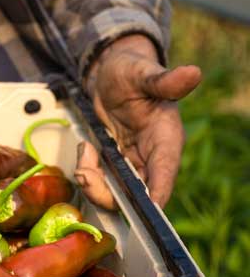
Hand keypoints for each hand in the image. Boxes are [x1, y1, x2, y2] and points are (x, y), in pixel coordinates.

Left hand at [81, 34, 200, 207]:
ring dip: (94, 182)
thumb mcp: (142, 72)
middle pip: (139, 193)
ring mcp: (134, 161)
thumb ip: (164, 80)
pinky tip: (84, 149)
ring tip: (84, 151)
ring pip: (119, 192)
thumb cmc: (131, 70)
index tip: (144, 206)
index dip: (156, 191)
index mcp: (166, 138)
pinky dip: (89, 171)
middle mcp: (153, 156)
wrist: (111, 74)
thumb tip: (192, 73)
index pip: (165, 171)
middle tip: (84, 172)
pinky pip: (104, 180)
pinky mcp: (117, 162)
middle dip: (109, 191)